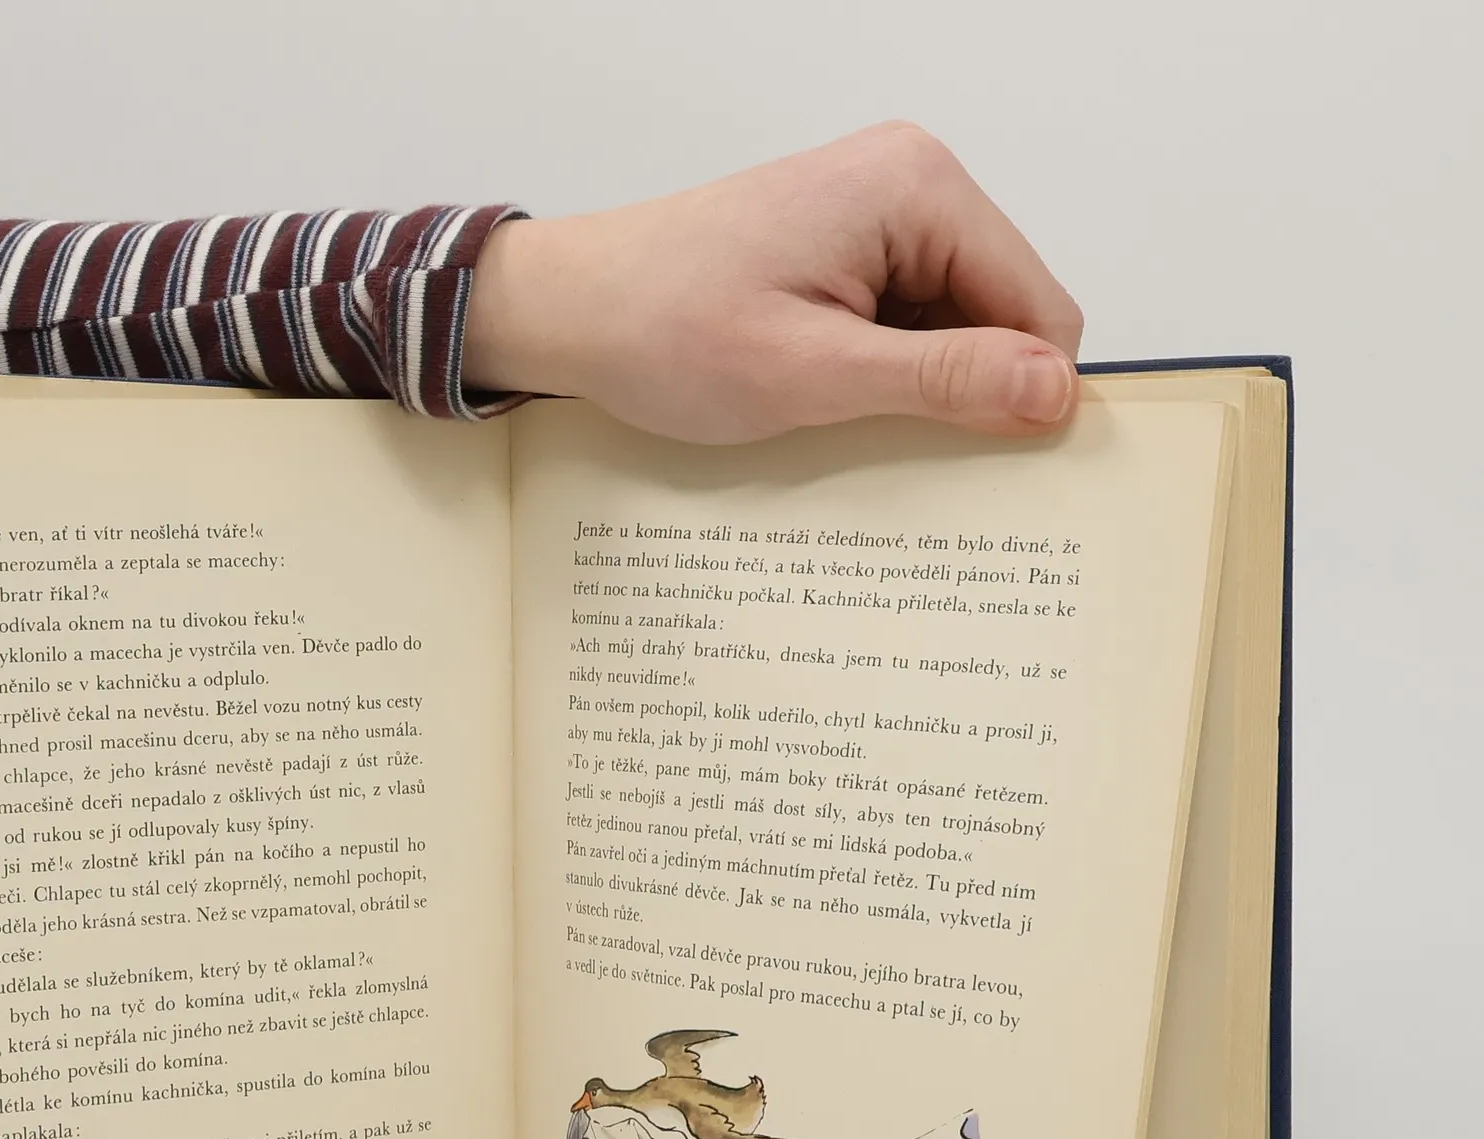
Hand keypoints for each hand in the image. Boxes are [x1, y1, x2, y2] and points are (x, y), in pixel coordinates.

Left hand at [463, 122, 1083, 442]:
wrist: (572, 308)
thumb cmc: (665, 327)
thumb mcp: (813, 372)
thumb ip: (942, 380)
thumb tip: (1054, 391)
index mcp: (918, 189)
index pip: (1040, 308)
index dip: (1021, 397)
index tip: (978, 466)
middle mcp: (910, 183)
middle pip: (1003, 316)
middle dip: (963, 392)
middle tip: (884, 443)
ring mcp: (878, 216)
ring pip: (956, 329)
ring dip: (914, 390)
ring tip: (834, 415)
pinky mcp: (847, 250)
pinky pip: (906, 325)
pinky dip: (882, 375)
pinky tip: (825, 400)